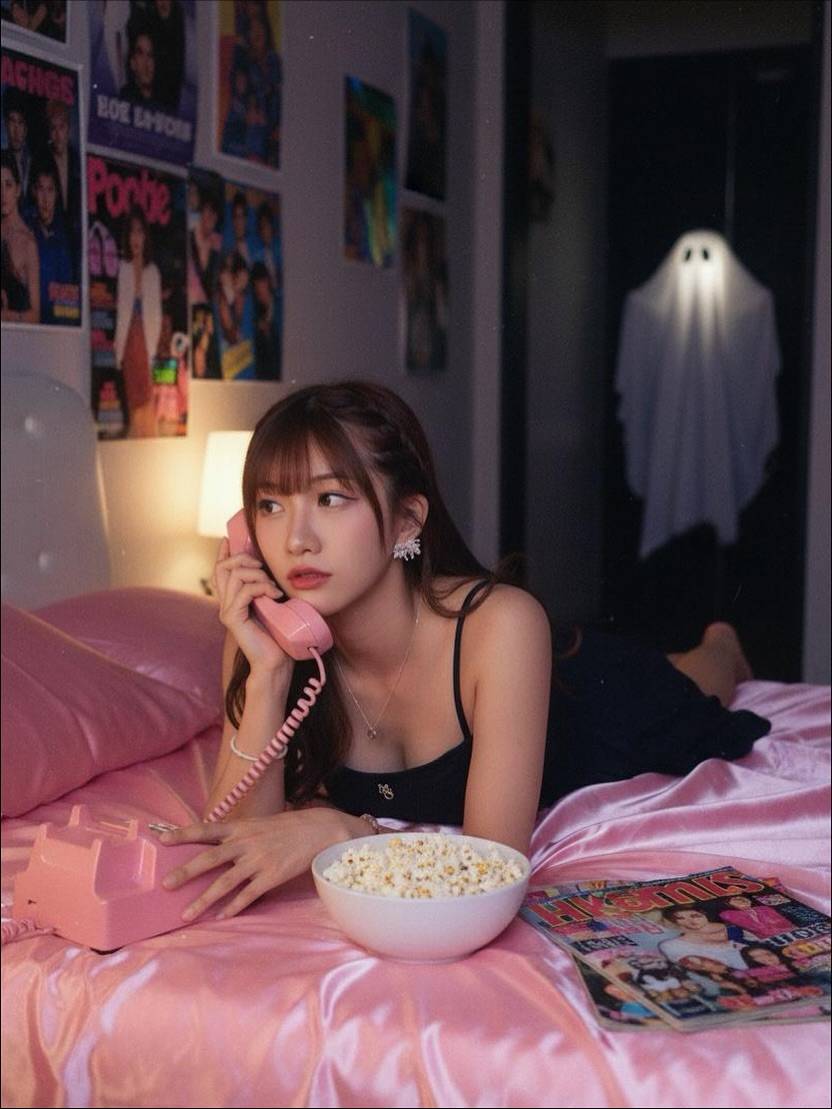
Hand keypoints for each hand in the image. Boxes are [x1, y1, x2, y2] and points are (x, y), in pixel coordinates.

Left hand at [159, 808, 349, 920]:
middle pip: (210, 858)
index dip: (183, 834)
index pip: (206, 829)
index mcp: (240, 827)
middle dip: (186, 872)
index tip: (162, 839)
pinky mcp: (271, 876)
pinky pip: (247, 895)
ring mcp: (258, 860)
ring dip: (203, 900)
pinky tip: (220, 918)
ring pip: (225, 882)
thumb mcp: (258, 825)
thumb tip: (213, 847)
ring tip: (186, 914)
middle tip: (165, 885)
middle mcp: (245, 843)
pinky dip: (233, 908)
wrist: (319, 830)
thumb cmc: (286, 828)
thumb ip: (236, 836)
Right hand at [212, 536, 290, 675]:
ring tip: (273, 588)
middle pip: (223, 567)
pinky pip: (244, 591)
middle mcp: (225, 604)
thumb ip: (263, 586)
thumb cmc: (278, 634)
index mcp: (232, 599)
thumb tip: (268, 566)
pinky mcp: (233, 618)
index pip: (219, 571)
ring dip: (258, 576)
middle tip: (263, 568)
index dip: (223, 553)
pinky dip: (262, 588)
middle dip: (244, 559)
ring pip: (235, 576)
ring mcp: (227, 611)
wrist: (276, 662)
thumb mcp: (271, 602)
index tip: (228, 539)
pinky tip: (275, 596)